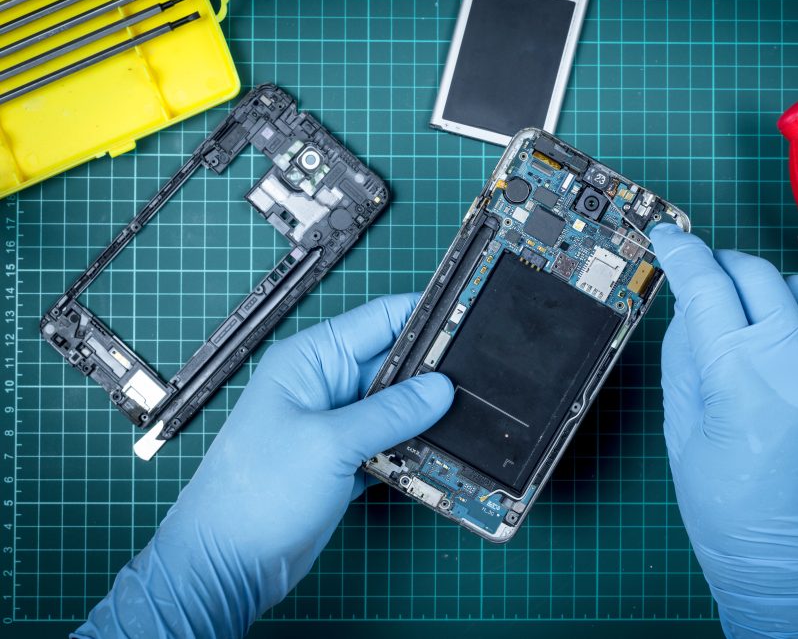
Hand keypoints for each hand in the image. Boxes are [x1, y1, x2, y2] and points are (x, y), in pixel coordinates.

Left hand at [75, 295, 453, 638]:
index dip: (425, 318)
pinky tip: (443, 456)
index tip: (470, 320)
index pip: (380, 320)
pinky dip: (414, 451)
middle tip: (484, 381)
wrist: (227, 565)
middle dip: (434, 374)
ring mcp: (336, 425)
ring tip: (473, 420)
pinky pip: (391, 444)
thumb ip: (390, 412)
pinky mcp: (345, 461)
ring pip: (397, 408)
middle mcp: (326, 386)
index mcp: (311, 360)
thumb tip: (441, 388)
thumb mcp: (330, 443)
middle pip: (395, 365)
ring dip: (427, 418)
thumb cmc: (257, 494)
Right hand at [650, 225, 797, 637]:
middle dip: (723, 267)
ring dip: (771, 295)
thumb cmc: (727, 507)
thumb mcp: (683, 428)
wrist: (794, 563)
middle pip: (757, 274)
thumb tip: (691, 301)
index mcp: (740, 378)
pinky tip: (796, 355)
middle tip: (708, 282)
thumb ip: (684, 354)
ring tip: (755, 326)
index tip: (669, 238)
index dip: (682, 253)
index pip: (706, 285)